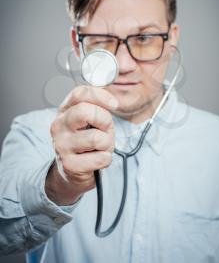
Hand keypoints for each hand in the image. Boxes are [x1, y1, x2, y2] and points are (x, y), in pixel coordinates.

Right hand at [45, 86, 117, 205]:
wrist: (73, 170)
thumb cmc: (87, 140)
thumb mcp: (92, 119)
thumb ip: (99, 107)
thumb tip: (112, 101)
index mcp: (65, 109)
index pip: (81, 93)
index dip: (102, 96)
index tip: (114, 104)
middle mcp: (59, 125)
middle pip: (85, 111)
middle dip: (105, 121)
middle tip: (105, 129)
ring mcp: (61, 145)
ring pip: (96, 138)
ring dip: (107, 143)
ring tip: (100, 147)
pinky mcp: (69, 164)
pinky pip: (101, 158)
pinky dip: (106, 159)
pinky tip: (96, 159)